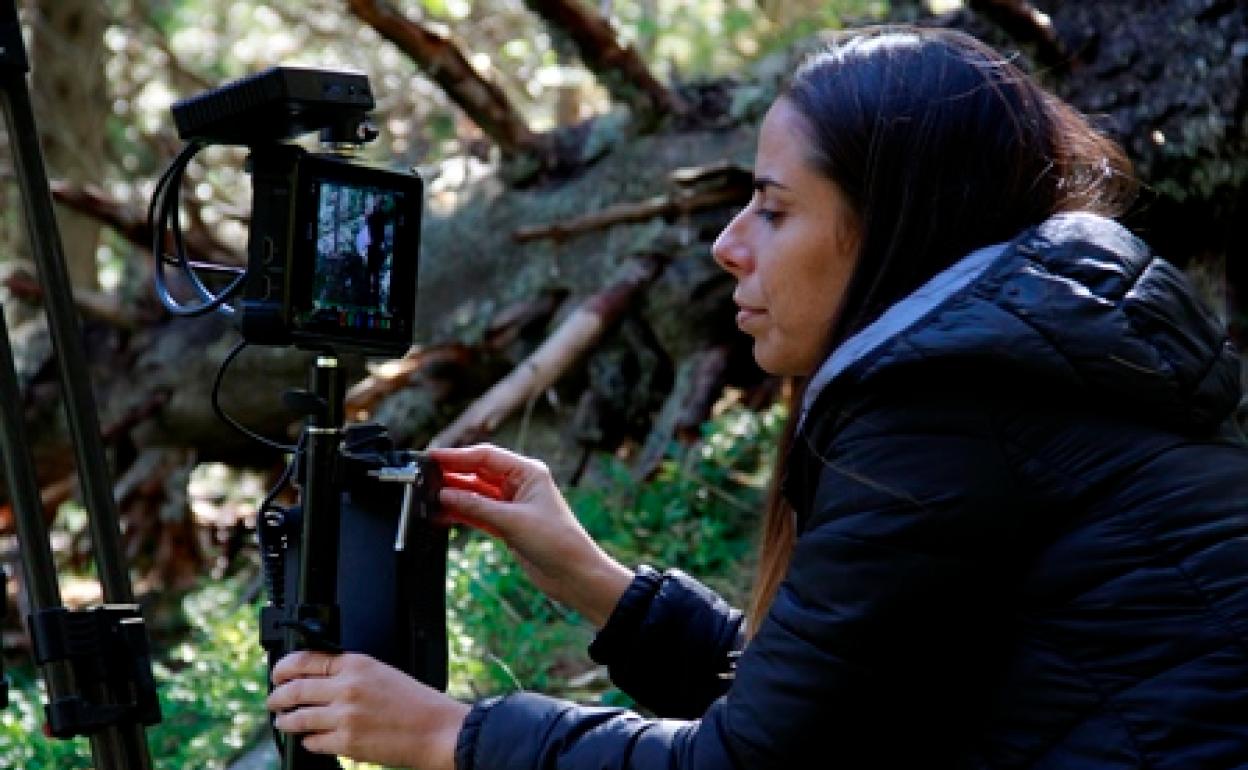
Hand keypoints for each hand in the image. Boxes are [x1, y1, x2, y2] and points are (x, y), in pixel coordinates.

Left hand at [267, 651, 467, 769]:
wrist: (436, 729)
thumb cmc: (416, 702)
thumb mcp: (382, 673)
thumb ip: (349, 674)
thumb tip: (316, 681)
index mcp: (357, 664)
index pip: (306, 660)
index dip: (284, 668)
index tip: (277, 674)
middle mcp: (347, 688)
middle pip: (296, 689)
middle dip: (277, 697)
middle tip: (274, 701)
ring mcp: (345, 716)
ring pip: (298, 718)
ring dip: (286, 721)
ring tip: (283, 722)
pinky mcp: (347, 743)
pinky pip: (313, 742)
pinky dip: (308, 741)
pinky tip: (310, 739)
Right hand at [429, 444, 632, 626]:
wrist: (574, 575)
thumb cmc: (557, 541)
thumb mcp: (512, 521)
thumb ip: (476, 507)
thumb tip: (446, 495)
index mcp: (528, 472)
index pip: (486, 457)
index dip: (458, 455)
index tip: (433, 457)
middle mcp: (520, 485)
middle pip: (479, 473)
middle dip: (453, 474)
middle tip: (424, 475)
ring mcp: (513, 505)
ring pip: (476, 494)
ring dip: (455, 496)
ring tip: (428, 496)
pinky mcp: (508, 525)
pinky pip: (478, 514)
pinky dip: (462, 513)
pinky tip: (442, 513)